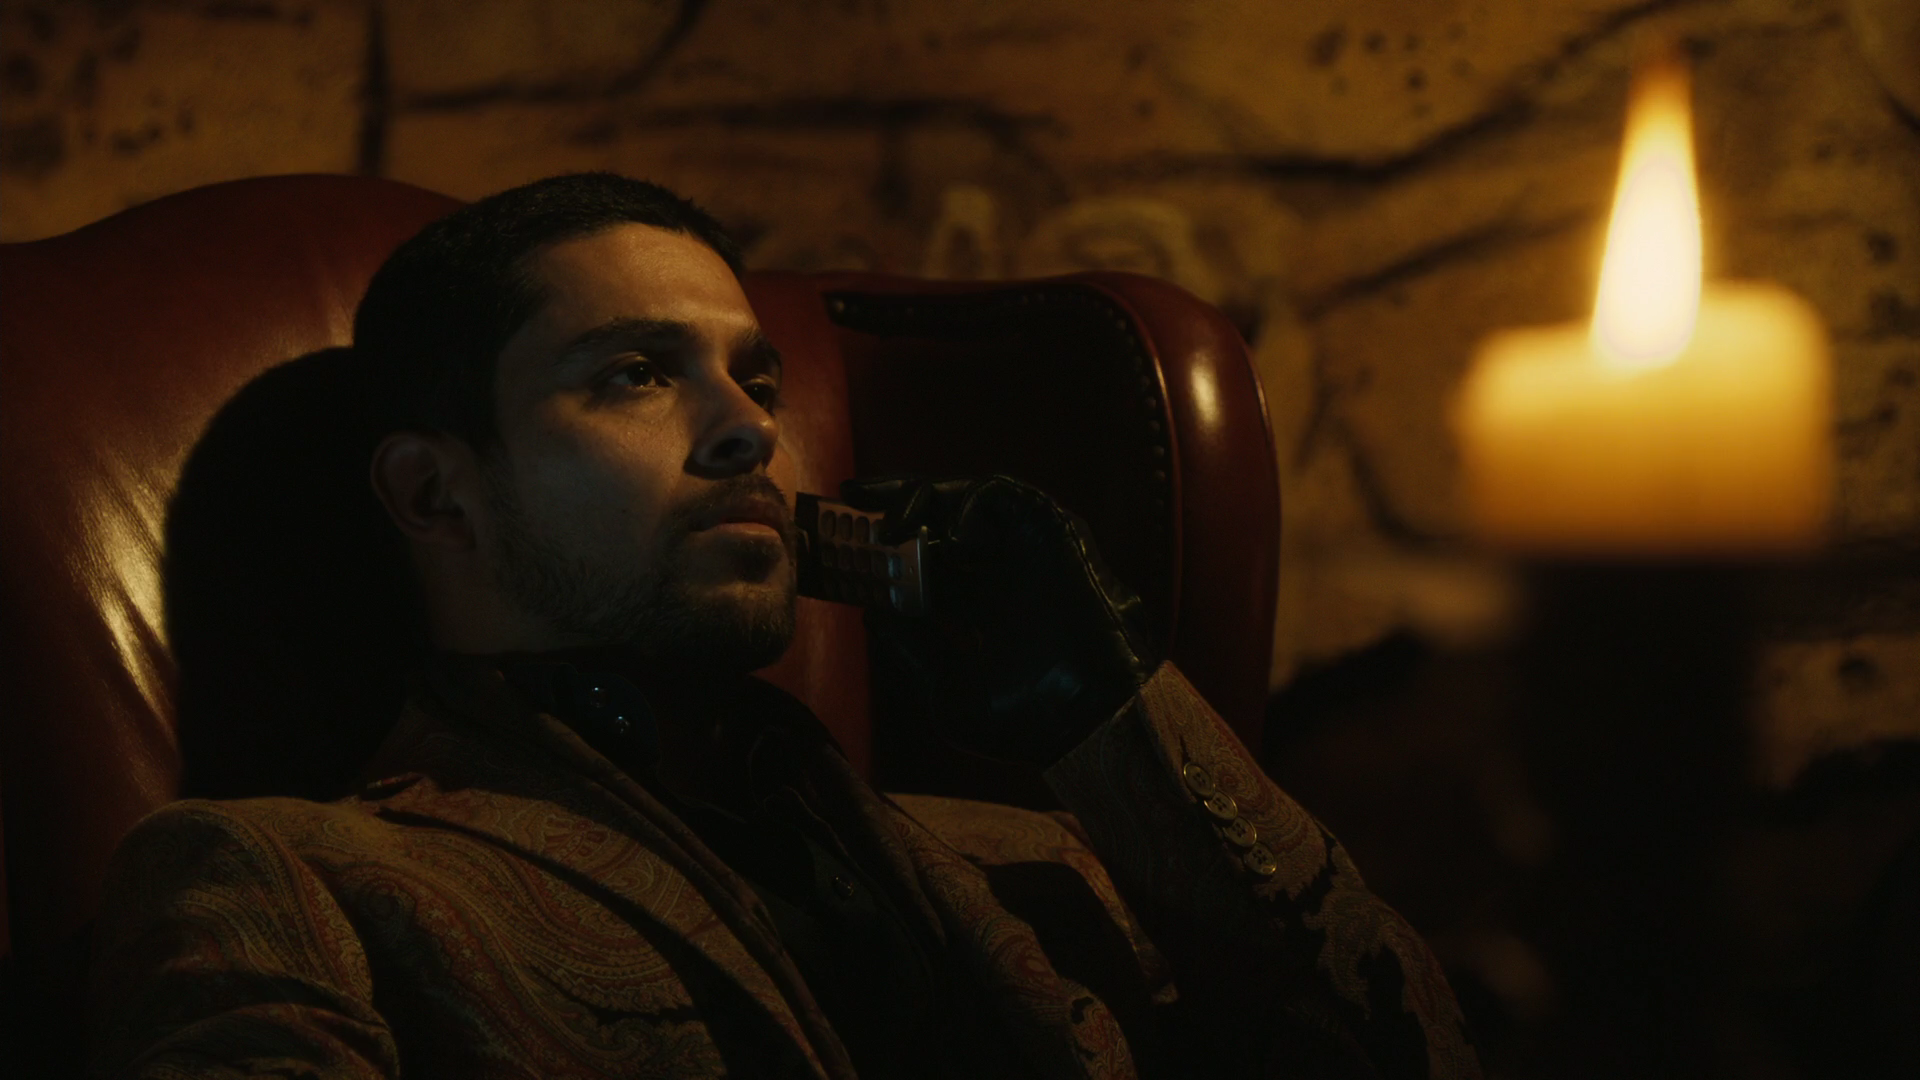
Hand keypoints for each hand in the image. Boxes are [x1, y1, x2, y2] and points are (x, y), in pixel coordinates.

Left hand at [841, 475, 1159, 767]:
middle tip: (853, 494)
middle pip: (940, 519)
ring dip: (926, 499)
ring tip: (897, 521)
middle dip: (895, 501)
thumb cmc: (1023, 719)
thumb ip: (910, 647)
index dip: (883, 548)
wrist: (1084, 720)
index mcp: (977, 606)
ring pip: (969, 498)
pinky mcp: (1052, 532)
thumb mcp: (944, 688)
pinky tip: (953, 535)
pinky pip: (1007, 496)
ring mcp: (1026, 551)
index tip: (843, 540)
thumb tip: (873, 610)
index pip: (923, 561)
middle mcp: (1000, 572)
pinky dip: (974, 502)